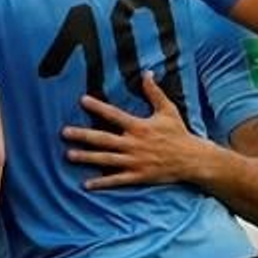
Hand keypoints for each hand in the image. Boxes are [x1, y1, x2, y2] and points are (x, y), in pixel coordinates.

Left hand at [62, 72, 205, 188]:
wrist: (193, 159)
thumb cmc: (178, 133)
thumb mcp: (168, 110)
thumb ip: (154, 92)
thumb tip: (147, 73)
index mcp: (139, 127)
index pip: (115, 115)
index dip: (98, 107)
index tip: (82, 100)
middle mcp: (134, 144)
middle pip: (104, 139)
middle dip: (83, 136)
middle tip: (64, 132)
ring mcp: (135, 161)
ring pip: (106, 159)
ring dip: (87, 157)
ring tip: (68, 155)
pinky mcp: (138, 176)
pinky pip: (117, 180)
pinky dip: (101, 183)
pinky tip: (85, 184)